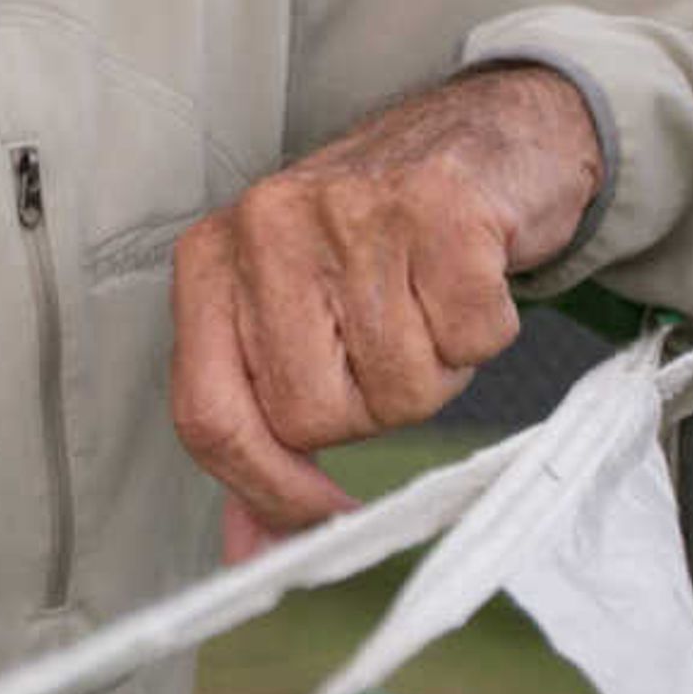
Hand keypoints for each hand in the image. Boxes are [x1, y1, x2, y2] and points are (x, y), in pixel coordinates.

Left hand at [169, 64, 602, 560]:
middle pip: (315, 416)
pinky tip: (468, 277)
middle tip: (392, 339)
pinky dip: (485, 330)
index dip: (264, 488)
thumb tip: (253, 557)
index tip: (322, 518)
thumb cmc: (379, 243)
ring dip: (436, 368)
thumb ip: (263, 434)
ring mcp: (349, 213)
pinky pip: (471, 339)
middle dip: (373, 406)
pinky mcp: (440, 207)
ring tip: (426, 301)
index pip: (207, 414)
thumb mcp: (295, 320)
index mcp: (211, 264)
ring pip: (400, 385)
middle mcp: (263, 231)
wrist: (484, 136)